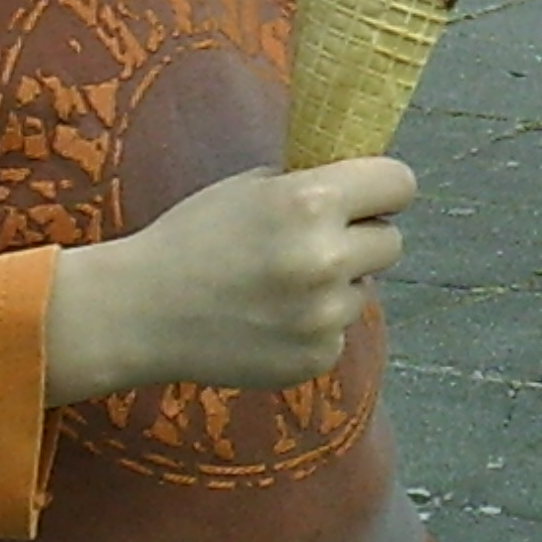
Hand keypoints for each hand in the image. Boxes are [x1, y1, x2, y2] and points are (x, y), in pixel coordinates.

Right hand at [40, 159, 413, 402]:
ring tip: (278, 287)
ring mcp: (323, 316)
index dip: (385, 188)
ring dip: (335, 287)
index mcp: (311, 201)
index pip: (400, 183)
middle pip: (391, 242)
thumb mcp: (252, 187)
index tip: (372, 196)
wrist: (141, 312)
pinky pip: (338, 332)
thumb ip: (311, 185)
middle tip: (318, 243)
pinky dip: (314, 327)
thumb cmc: (192, 236)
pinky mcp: (316, 358)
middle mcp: (326, 258)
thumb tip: (362, 184)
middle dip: (361, 239)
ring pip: (363, 291)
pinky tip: (269, 321)